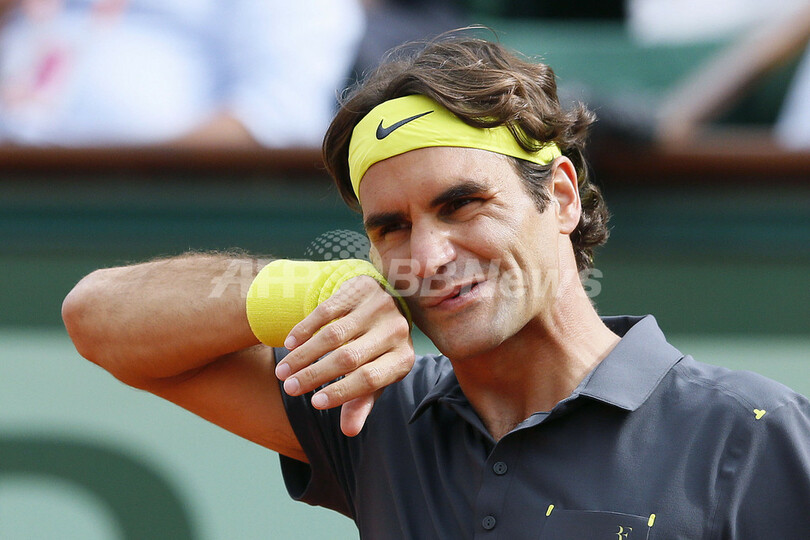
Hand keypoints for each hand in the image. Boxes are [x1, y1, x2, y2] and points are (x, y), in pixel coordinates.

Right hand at [273, 275, 413, 435]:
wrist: (390, 300)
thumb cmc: (379, 349)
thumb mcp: (378, 375)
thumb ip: (362, 401)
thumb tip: (349, 431)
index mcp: (404, 358)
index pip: (370, 379)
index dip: (341, 392)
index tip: (315, 403)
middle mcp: (396, 330)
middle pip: (349, 358)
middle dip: (315, 375)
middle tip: (290, 389)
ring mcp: (379, 306)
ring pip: (334, 335)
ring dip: (304, 355)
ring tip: (284, 371)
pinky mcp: (361, 288)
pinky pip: (326, 311)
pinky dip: (305, 329)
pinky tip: (289, 344)